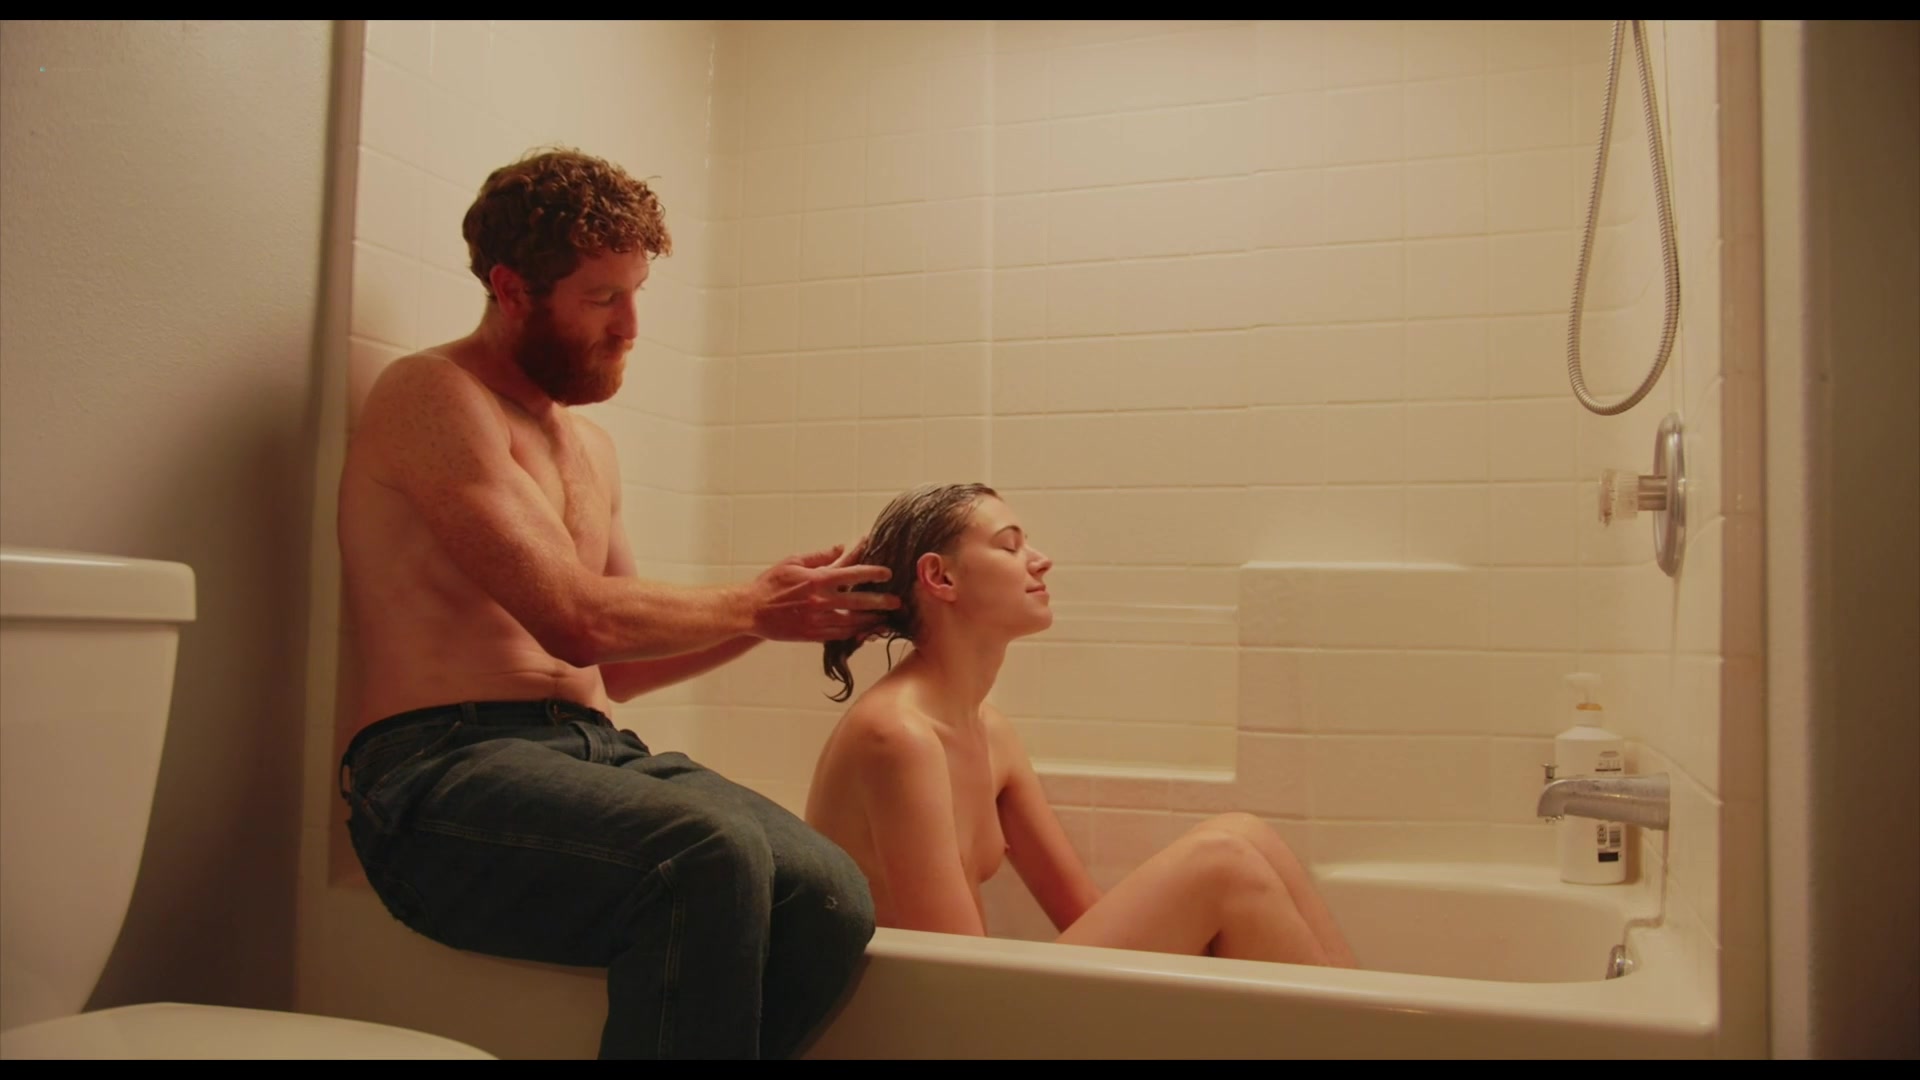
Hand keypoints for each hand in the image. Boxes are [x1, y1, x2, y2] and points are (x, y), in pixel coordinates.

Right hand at [746, 539, 897, 642]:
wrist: (751, 611)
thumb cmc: (771, 584)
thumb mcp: (794, 562)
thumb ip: (820, 556)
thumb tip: (842, 547)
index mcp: (817, 580)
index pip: (852, 574)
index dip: (873, 573)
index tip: (887, 574)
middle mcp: (820, 601)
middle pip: (858, 601)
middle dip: (880, 602)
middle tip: (896, 602)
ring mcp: (817, 621)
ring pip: (852, 622)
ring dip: (871, 621)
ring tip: (885, 619)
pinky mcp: (812, 635)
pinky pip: (840, 635)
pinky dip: (854, 633)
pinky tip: (864, 631)